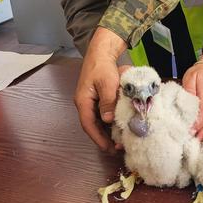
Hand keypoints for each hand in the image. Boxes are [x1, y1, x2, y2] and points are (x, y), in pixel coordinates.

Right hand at [74, 27, 127, 151]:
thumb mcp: (107, 83)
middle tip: (116, 149)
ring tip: (119, 142)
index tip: (108, 148)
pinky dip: (109, 123)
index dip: (98, 138)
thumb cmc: (102, 66)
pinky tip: (118, 128)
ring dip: (107, 132)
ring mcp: (90, 102)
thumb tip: (108, 120)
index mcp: (83, 101)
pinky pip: (102, 115)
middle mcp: (84, 104)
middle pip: (92, 126)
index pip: (88, 125)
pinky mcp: (97, 100)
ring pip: (97, 122)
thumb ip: (107, 101)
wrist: (101, 53)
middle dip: (103, 138)